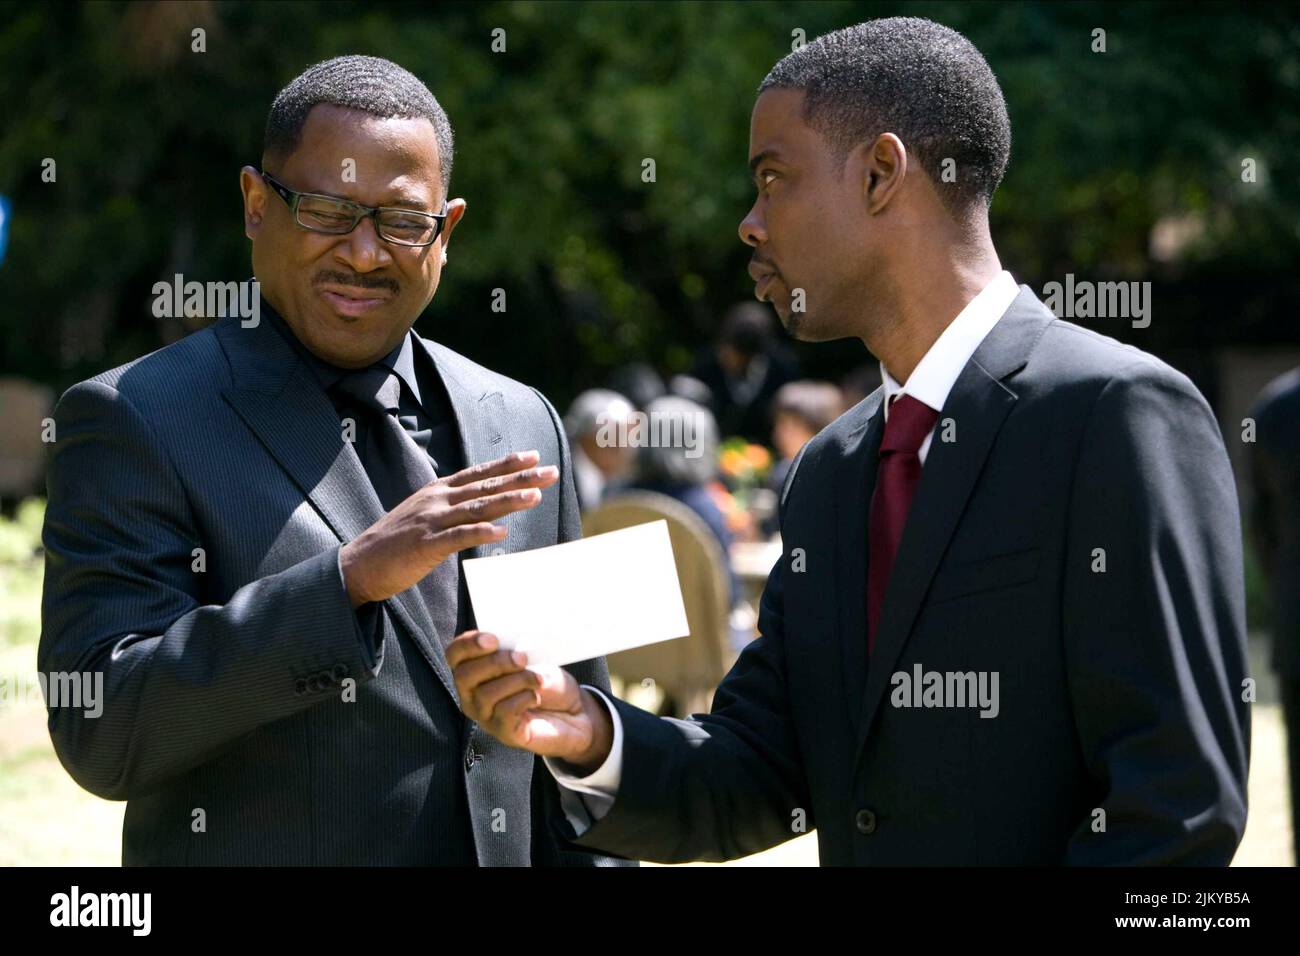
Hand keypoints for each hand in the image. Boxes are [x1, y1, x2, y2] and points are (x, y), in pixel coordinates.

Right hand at [340, 450, 556, 606]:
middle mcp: (437, 500)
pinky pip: (458, 537)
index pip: (479, 473)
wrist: (358, 564)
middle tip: (551, 471)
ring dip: (508, 501)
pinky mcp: (426, 545)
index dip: (507, 464)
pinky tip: (501, 533)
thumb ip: (450, 507)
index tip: (534, 457)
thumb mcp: (424, 514)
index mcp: (438, 491)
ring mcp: (431, 521)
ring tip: (535, 497)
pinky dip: (480, 533)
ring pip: (477, 508)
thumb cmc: (395, 543)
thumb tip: (478, 505)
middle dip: (521, 478)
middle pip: (486, 486)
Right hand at [446, 630, 613, 771]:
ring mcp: (486, 716)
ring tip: (538, 679)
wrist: (573, 712)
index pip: (454, 655)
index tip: (493, 639)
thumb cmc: (547, 681)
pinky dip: (523, 699)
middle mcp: (473, 695)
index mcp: (475, 670)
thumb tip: (513, 649)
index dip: (468, 644)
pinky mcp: (504, 733)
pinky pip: (503, 713)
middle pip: (464, 676)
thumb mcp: (535, 658)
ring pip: (486, 695)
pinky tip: (536, 697)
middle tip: (522, 658)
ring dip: (516, 681)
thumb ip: (517, 651)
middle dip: (494, 662)